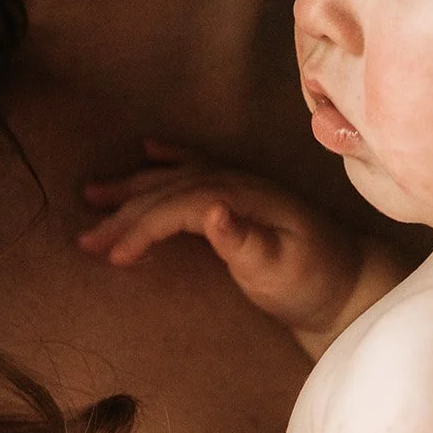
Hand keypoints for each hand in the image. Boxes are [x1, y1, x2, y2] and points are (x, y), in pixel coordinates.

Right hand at [79, 141, 365, 349]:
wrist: (347, 282)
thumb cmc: (313, 281)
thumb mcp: (282, 270)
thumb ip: (246, 242)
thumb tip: (210, 211)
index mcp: (243, 198)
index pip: (179, 204)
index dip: (143, 227)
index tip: (113, 256)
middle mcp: (237, 182)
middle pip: (168, 188)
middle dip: (123, 211)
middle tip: (84, 239)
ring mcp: (238, 183)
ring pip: (174, 177)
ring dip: (132, 186)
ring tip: (92, 195)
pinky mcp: (238, 194)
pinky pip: (195, 167)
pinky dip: (167, 159)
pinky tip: (147, 150)